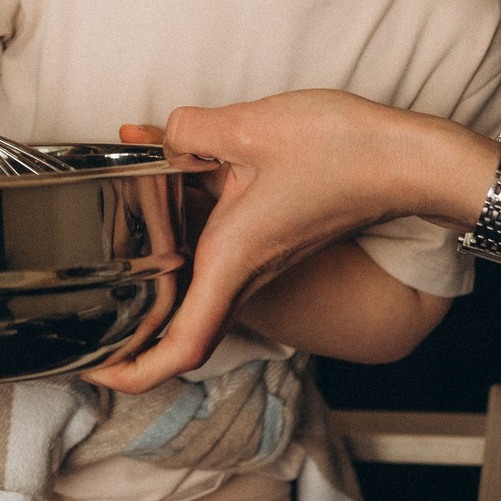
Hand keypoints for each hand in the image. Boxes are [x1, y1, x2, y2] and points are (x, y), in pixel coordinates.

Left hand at [87, 92, 485, 393]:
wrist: (411, 159)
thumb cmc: (344, 150)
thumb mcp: (252, 126)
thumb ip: (191, 129)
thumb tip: (158, 133)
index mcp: (232, 258)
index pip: (182, 346)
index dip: (135, 372)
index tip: (99, 374)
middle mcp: (247, 271)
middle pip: (184, 332)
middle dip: (134, 345)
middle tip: (90, 335)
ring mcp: (264, 260)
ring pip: (200, 295)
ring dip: (157, 295)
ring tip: (111, 273)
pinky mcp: (275, 240)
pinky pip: (218, 262)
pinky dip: (182, 249)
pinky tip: (163, 197)